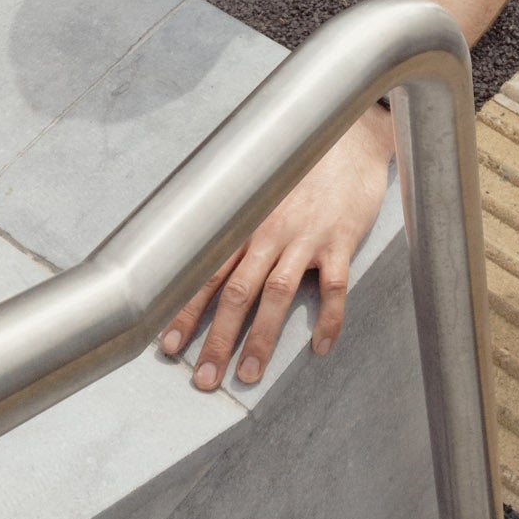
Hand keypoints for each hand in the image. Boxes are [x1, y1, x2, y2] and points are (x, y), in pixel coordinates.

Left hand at [159, 108, 392, 389]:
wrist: (351, 137)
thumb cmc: (303, 168)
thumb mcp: (265, 191)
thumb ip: (244, 225)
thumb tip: (208, 260)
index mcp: (248, 223)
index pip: (207, 273)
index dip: (186, 312)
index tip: (168, 347)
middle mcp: (271, 232)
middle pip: (237, 292)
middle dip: (217, 339)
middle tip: (204, 380)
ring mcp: (307, 237)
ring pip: (277, 294)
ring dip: (262, 338)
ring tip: (249, 374)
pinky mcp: (341, 240)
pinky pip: (334, 286)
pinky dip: (328, 319)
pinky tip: (321, 346)